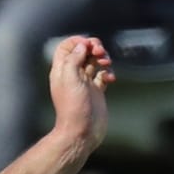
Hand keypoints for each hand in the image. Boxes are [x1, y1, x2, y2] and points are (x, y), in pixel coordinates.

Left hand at [47, 36, 113, 152]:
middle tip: (100, 52)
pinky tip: (110, 78)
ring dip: (103, 58)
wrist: (82, 132)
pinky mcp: (96, 92)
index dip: (78, 41)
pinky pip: (103, 76)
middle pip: (83, 52)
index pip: (67, 47)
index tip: (88, 45)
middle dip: (94, 48)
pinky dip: (108, 73)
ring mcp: (85, 83)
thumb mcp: (70, 78)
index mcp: (62, 70)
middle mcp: (73, 75)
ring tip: (106, 64)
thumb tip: (81, 46)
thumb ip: (73, 58)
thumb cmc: (73, 108)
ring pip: (95, 62)